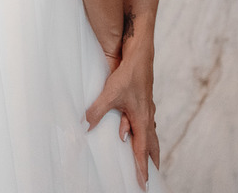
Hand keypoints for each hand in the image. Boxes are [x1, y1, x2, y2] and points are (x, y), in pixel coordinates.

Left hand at [87, 47, 158, 190]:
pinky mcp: (144, 103)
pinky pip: (148, 124)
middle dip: (152, 162)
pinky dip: (147, 135)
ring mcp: (147, 110)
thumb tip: (84, 125)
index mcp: (141, 120)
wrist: (140, 57)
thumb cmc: (128, 76)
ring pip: (151, 135)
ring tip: (150, 159)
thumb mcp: (110, 94)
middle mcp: (147, 118)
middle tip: (152, 176)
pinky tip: (141, 132)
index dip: (142, 168)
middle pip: (152, 146)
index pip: (142, 150)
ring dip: (151, 149)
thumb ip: (97, 111)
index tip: (143, 183)